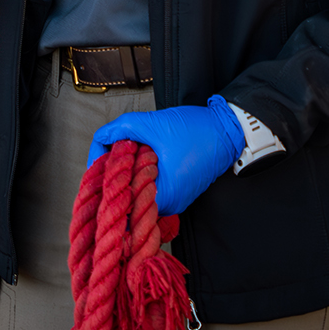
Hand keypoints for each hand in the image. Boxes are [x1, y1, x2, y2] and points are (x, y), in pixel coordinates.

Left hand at [87, 96, 244, 215]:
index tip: (102, 151)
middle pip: (125, 191)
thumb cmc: (196, 131)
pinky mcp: (177, 191)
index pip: (118, 193)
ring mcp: (173, 200)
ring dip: (128, 167)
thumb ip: (119, 130)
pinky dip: (141, 169)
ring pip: (137, 186)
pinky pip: (150, 184)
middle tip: (112, 145)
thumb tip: (101, 138)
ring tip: (128, 146)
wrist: (228, 131)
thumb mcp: (150, 124)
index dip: (103, 170)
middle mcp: (167, 205)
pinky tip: (140, 152)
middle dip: (114, 167)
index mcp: (162, 196)